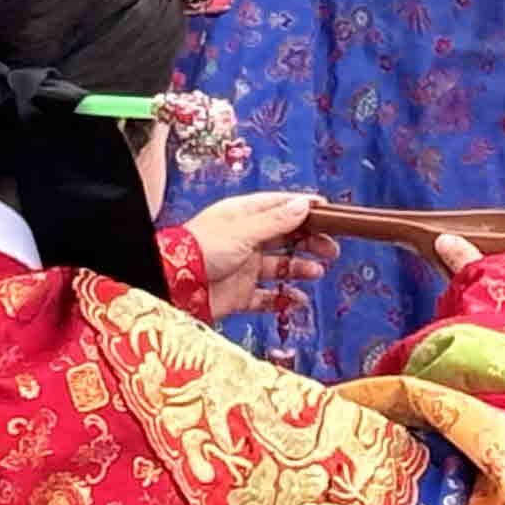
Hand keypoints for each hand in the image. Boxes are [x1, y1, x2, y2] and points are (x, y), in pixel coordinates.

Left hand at [183, 191, 331, 321]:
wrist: (173, 286)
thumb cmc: (201, 249)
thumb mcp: (243, 230)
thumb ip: (276, 221)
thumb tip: (304, 204)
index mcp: (243, 216)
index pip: (280, 206)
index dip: (304, 208)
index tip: (329, 213)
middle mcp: (245, 239)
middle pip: (285, 236)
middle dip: (310, 241)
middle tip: (331, 248)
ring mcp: (242, 267)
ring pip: (280, 266)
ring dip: (300, 268)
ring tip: (316, 272)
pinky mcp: (239, 294)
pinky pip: (267, 297)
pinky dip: (283, 299)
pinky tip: (298, 300)